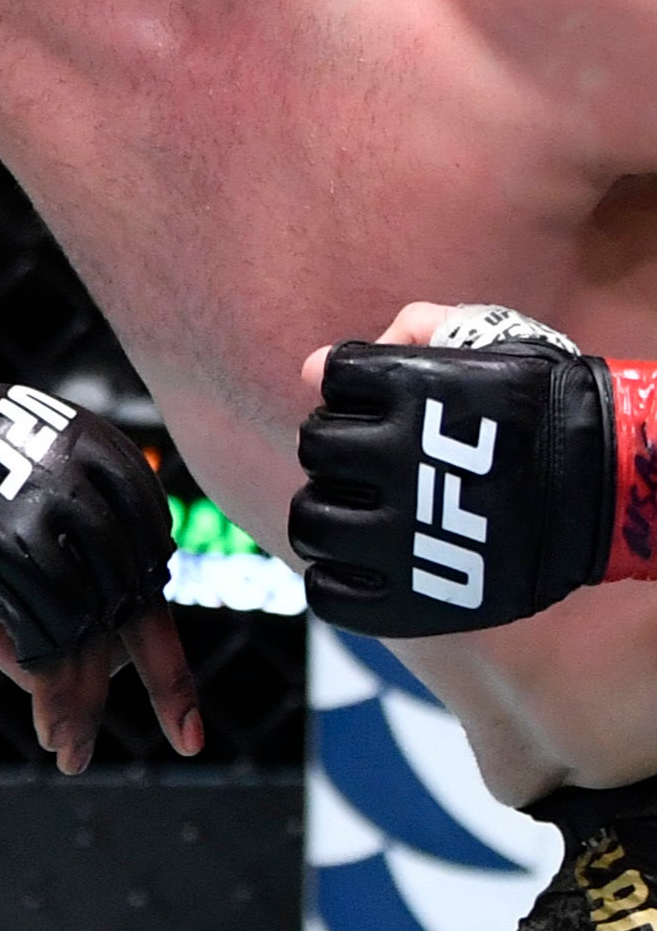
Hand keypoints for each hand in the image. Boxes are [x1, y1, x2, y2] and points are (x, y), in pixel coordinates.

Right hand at [0, 322, 195, 772]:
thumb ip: (44, 602)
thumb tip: (83, 691)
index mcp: (97, 462)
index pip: (151, 565)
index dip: (170, 640)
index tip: (189, 707)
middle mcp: (82, 480)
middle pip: (133, 596)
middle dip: (159, 675)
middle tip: (185, 735)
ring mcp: (45, 507)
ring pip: (90, 624)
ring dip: (84, 696)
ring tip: (72, 746)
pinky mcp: (3, 544)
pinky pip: (47, 636)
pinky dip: (56, 692)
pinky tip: (57, 731)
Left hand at [292, 301, 647, 636]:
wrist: (618, 486)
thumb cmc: (546, 406)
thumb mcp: (489, 342)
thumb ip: (405, 333)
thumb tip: (313, 368)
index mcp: (410, 388)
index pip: (334, 379)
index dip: (356, 388)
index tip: (389, 403)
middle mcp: (397, 458)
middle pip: (316, 448)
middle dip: (343, 449)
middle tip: (378, 460)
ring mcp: (405, 532)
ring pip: (312, 520)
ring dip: (331, 511)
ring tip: (366, 511)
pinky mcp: (416, 596)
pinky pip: (331, 594)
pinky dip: (335, 579)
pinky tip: (361, 563)